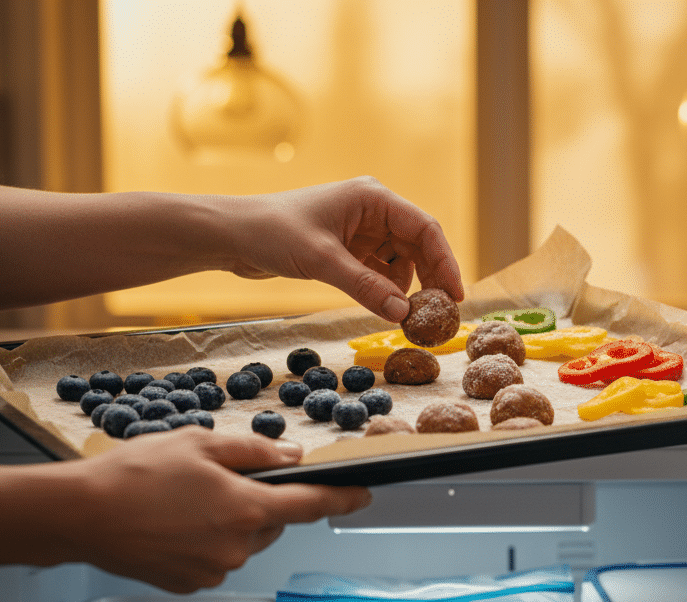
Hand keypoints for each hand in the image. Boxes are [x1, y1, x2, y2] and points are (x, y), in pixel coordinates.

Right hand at [66, 427, 370, 592]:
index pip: (310, 505)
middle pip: (272, 522)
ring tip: (185, 501)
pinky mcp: (190, 585)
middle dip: (258, 501)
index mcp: (246, 509)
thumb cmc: (136, 474)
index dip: (342, 499)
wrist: (80, 515)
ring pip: (243, 542)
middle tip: (217, 480)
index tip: (363, 495)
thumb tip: (291, 458)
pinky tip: (172, 524)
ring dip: (230, 522)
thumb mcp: (200, 444)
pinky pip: (215, 560)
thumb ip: (254, 453)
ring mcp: (214, 571)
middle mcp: (237, 547)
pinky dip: (205, 541)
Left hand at [224, 176, 464, 321]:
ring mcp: (360, 230)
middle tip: (437, 315)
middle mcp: (372, 210)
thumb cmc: (272, 233)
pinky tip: (382, 308)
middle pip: (417, 246)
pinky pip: (379, 271)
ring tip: (405, 317)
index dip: (445, 262)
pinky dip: (384, 290)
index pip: (425, 228)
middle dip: (428, 280)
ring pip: (399, 262)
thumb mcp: (322, 262)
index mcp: (372, 198)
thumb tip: (403, 314)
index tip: (455, 296)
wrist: (230, 235)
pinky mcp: (346, 249)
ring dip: (404, 289)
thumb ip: (366, 287)